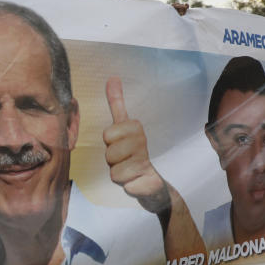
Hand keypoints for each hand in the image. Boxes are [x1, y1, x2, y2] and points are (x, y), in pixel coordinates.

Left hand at [103, 77, 169, 213]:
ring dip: (120, 175)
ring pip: (115, 172)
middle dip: (114, 160)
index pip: (107, 135)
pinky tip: (139, 183)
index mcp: (137, 129)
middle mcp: (144, 145)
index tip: (122, 143)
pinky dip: (130, 187)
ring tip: (132, 171)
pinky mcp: (152, 185)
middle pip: (109, 154)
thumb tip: (112, 77)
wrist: (156, 185)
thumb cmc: (136, 154)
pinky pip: (127, 187)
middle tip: (126, 159)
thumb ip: (118, 104)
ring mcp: (149, 164)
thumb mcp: (126, 128)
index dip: (110, 142)